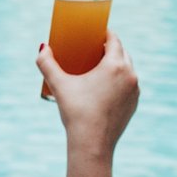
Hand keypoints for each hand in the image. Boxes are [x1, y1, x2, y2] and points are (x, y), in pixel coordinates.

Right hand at [37, 35, 137, 176]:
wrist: (92, 145)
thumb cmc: (76, 112)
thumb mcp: (58, 85)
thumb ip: (47, 64)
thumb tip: (42, 47)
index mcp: (115, 65)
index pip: (114, 40)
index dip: (105, 33)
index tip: (96, 32)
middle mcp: (130, 75)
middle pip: (122, 53)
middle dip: (110, 48)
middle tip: (94, 48)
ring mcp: (134, 91)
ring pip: (127, 69)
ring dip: (116, 64)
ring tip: (100, 66)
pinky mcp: (133, 104)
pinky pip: (128, 85)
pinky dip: (119, 81)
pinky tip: (107, 86)